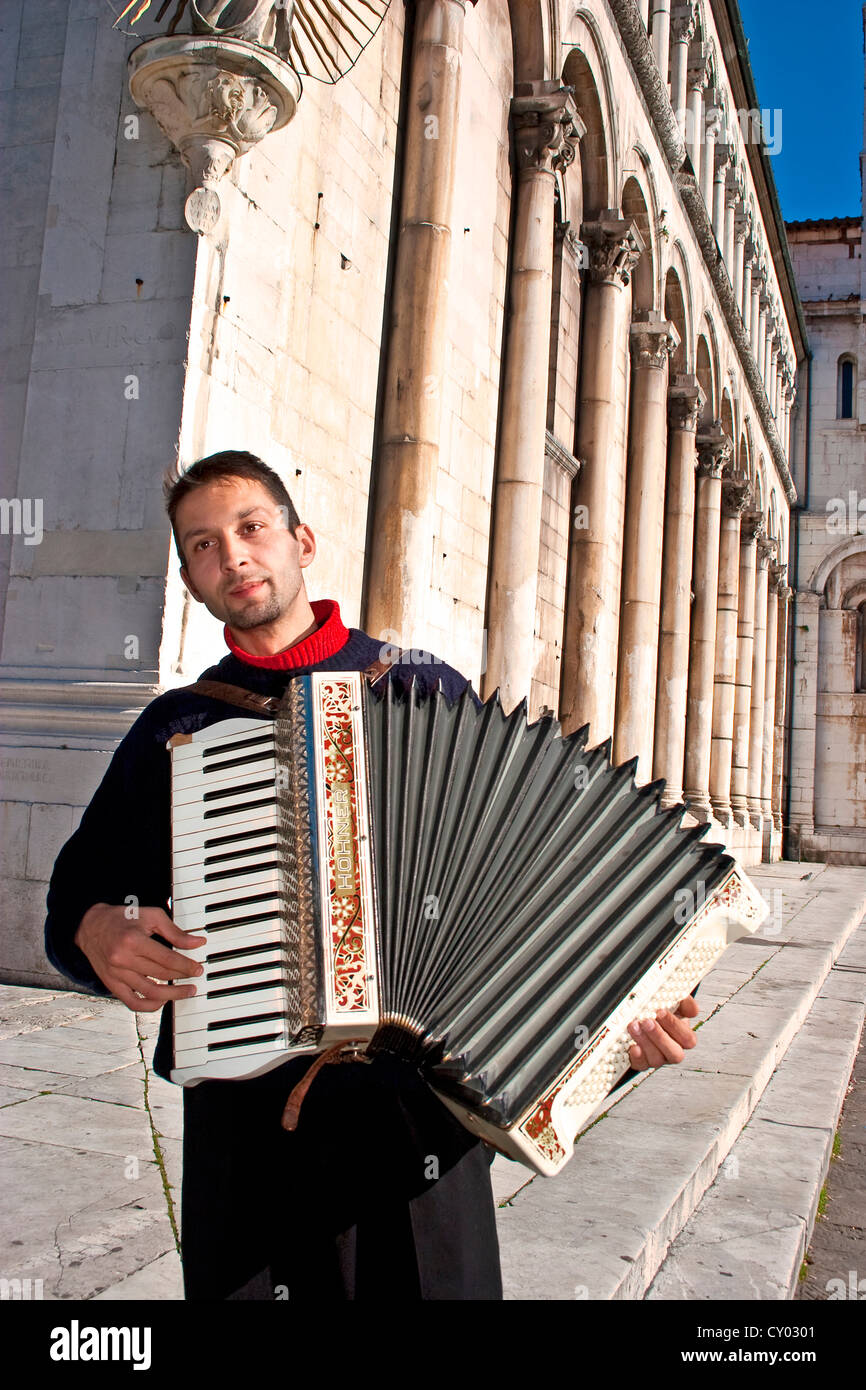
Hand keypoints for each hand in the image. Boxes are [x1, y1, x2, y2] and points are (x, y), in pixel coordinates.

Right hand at [74, 902, 205, 1012]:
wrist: (90, 926)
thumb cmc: (123, 918)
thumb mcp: (151, 916)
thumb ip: (175, 932)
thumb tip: (197, 942)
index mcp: (133, 940)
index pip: (167, 959)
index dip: (186, 966)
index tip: (198, 969)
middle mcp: (123, 959)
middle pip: (160, 975)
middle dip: (182, 978)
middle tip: (196, 978)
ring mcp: (116, 974)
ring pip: (149, 992)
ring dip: (172, 995)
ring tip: (186, 992)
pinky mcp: (111, 984)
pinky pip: (132, 1002)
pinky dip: (150, 1006)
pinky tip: (163, 1000)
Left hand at [626, 995, 698, 1070]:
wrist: (641, 1018)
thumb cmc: (660, 1011)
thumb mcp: (673, 1002)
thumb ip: (683, 1000)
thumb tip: (686, 1001)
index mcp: (683, 1037)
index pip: (687, 1038)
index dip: (674, 1025)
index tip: (660, 1011)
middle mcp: (672, 1051)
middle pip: (675, 1053)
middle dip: (660, 1036)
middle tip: (647, 1021)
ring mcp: (657, 1059)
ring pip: (657, 1059)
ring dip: (645, 1042)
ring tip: (634, 1026)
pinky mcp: (641, 1063)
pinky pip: (640, 1065)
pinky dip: (637, 1056)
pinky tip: (632, 1046)